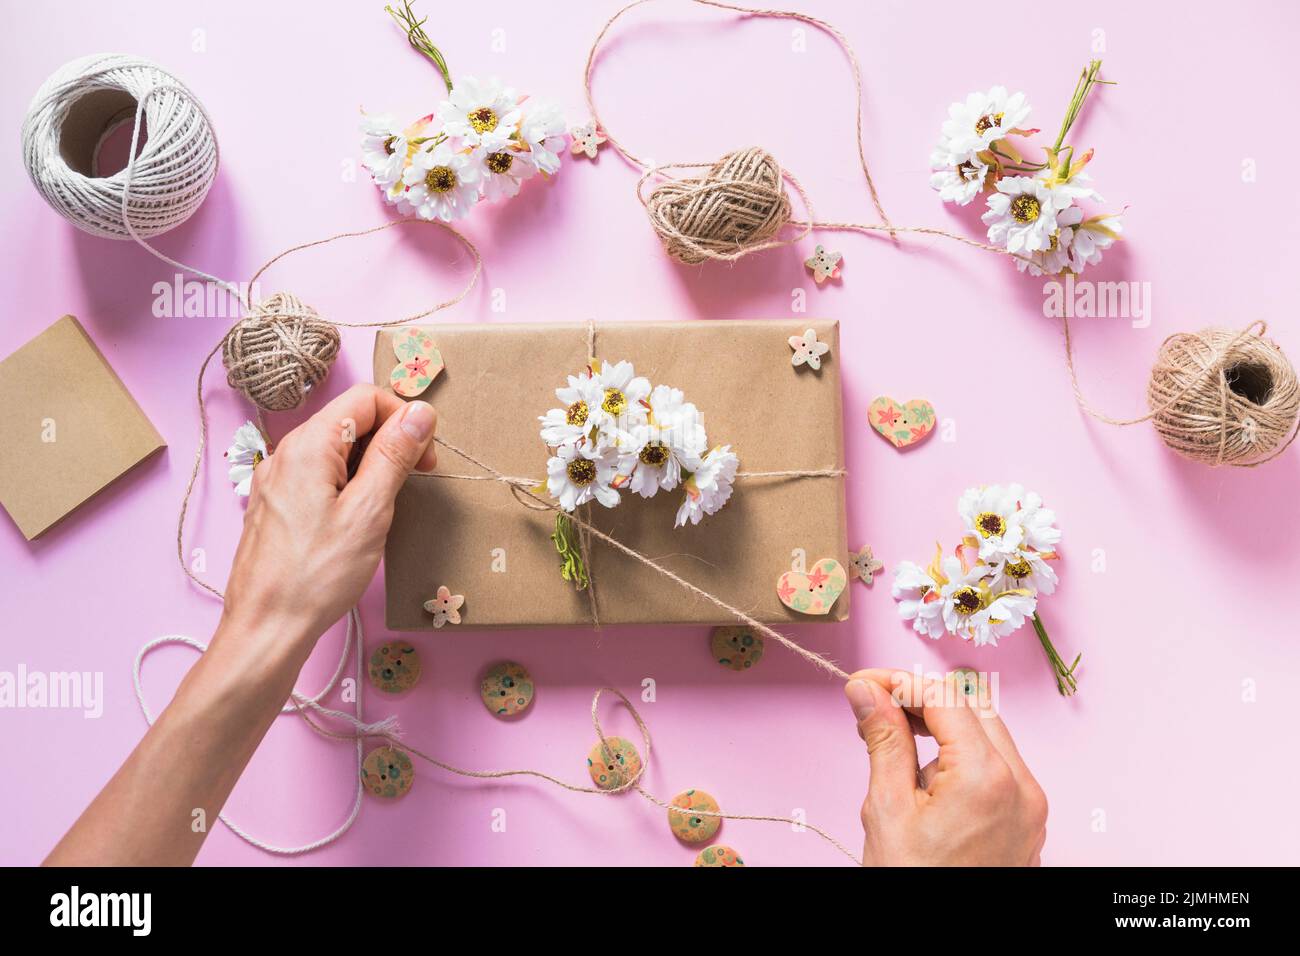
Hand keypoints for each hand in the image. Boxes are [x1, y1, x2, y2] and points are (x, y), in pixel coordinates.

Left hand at [220, 384, 437, 660]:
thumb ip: (395, 455)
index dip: (404, 419)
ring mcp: (277, 478)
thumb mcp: (369, 510)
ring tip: (384, 508)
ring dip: (370, 466)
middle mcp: (286, 452)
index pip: (366, 398)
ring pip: (336, 449)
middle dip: (390, 442)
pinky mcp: (276, 503)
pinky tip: (356, 520)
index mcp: (309, 444)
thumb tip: (420, 412)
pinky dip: (347, 485)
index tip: (425, 457)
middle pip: (350, 420)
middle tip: (412, 483)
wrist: (265, 627)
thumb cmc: (316, 575)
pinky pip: (319, 474)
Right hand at [844, 668, 1047, 865]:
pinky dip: (962, 757)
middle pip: (973, 706)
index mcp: (988, 778)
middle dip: (921, 700)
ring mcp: (1031, 808)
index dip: (898, 682)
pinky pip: (999, 767)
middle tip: (873, 710)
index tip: (862, 686)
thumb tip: (867, 692)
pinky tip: (923, 777)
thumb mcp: (887, 809)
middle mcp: (1022, 787)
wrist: (946, 950)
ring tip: (893, 750)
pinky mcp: (1027, 824)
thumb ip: (883, 740)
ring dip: (941, 728)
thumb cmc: (914, 885)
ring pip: (989, 733)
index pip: (944, 696)